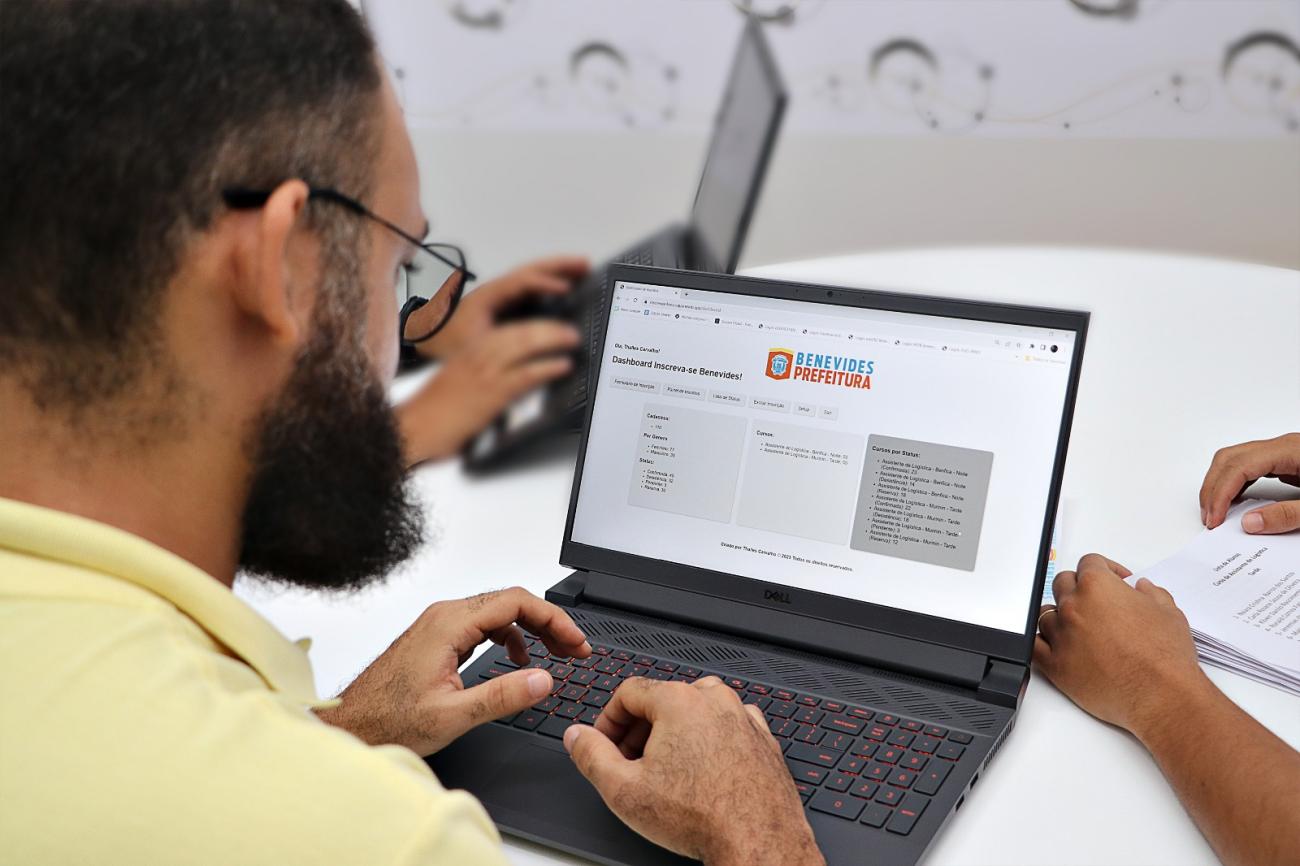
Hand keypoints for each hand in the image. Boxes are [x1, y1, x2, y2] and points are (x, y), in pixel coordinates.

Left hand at [316, 587, 590, 755]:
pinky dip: (508, 636)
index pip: (517, 602)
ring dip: (531, 629)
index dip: (555, 619)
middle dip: (549, 623)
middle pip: (511, 602)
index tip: (576, 642)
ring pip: (498, 612)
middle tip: (575, 649)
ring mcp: (439, 624)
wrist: (352, 725)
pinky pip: (482, 624)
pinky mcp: (437, 636)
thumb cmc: (389, 720)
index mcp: (450, 624)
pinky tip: (517, 658)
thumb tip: (543, 679)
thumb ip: (502, 696)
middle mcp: (445, 616)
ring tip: (554, 654)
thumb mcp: (453, 715)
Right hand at [394, 320, 579, 464]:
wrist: (414, 429)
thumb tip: (508, 374)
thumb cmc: (434, 412)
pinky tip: (562, 366)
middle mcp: (477, 356)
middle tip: (569, 330)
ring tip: (571, 340)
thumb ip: (480, 374)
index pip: (507, 330)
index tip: (550, 326)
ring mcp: (485, 373)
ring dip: (553, 340)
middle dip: (549, 328)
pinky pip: (526, 374)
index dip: (533, 325)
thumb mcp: (458, 382)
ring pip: (526, 346)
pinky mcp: (492, 394)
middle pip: (520, 332)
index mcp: (469, 351)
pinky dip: (548, 367)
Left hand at [407, 255, 589, 359]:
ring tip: (580, 269)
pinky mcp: (502, 307)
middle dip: (559, 266)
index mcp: (488, 296)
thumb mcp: (477, 346)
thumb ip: (505, 344)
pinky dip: (548, 284)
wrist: (424, 345)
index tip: (564, 287)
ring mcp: (499, 297)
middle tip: (584, 264)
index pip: (522, 281)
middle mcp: (495, 291)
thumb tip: (533, 344)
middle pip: (532, 271)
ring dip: (556, 271)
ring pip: (532, 277)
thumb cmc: (445, 343)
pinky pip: (530, 289)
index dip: (545, 282)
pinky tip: (563, 290)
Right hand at [563, 677, 822, 865]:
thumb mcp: (623, 790)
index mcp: (679, 700)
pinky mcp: (762, 737)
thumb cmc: (700, 817)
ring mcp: (743, 716)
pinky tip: (701, 773)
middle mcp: (714, 700)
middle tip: (628, 763)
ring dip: (674, 733)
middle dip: (639, 729)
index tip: (603, 742)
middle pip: (663, 700)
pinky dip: (708, 741)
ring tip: (665, 771)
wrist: (757, 840)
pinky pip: (725, 727)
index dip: (608, 719)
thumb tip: (577, 737)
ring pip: (696, 712)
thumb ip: (591, 756)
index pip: (629, 692)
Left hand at [1034, 554, 1210, 739]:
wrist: (1160, 695)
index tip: (1115, 580)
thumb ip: (1151, 592)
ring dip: (1061, 616)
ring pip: (1046, 614)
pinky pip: (1034, 646)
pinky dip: (1043, 641)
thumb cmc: (1165, 656)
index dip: (1106, 569)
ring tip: (1081, 628)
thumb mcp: (1169, 612)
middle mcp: (1073, 606)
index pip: (1090, 563)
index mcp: (1097, 586)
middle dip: (1080, 588)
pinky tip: (1059, 644)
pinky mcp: (1054, 664)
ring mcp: (1060, 634)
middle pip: (1062, 583)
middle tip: (1098, 603)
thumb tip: (1142, 588)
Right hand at [1199, 432, 1299, 532]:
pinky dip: (1234, 484)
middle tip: (1209, 517)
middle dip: (1212, 489)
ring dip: (1219, 485)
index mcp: (1289, 451)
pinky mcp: (1284, 460)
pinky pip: (1248, 467)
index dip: (1221, 493)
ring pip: (1234, 461)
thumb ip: (1287, 514)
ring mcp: (1281, 452)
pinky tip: (1233, 501)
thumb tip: (1249, 522)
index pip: (1239, 467)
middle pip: (1229, 459)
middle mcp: (1281, 446)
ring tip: (1216, 512)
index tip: (1215, 518)